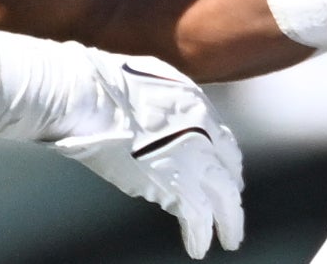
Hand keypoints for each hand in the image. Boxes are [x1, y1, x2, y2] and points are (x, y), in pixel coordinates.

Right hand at [46, 51, 244, 257]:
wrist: (90, 96)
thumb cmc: (111, 82)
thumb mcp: (159, 79)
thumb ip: (174, 103)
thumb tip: (171, 115)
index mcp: (201, 108)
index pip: (227, 146)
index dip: (230, 167)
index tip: (230, 179)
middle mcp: (204, 136)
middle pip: (230, 176)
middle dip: (234, 201)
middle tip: (236, 219)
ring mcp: (189, 161)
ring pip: (221, 200)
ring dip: (228, 223)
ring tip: (230, 240)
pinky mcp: (169, 185)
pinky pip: (195, 216)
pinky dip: (200, 234)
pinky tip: (200, 247)